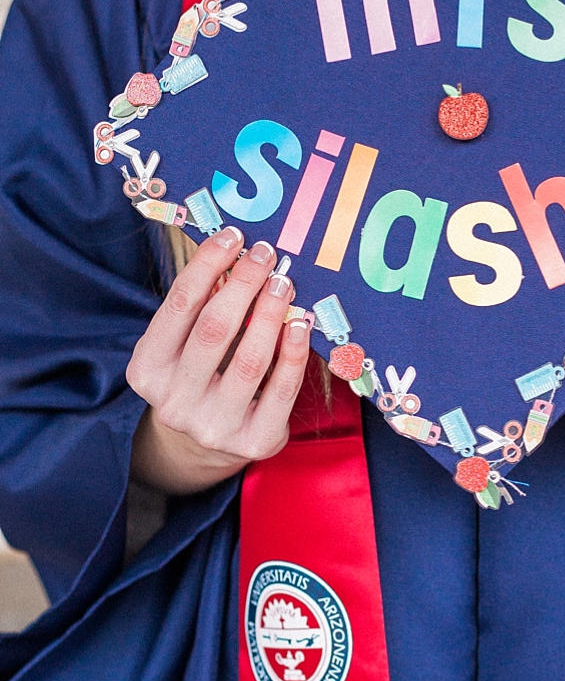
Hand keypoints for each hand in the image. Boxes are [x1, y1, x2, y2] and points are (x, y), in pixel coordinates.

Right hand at [127, 228, 310, 494]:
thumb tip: (237, 251)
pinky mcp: (253, 441)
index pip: (179, 306)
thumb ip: (200, 307)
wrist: (205, 444)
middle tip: (267, 255)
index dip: (207, 266)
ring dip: (271, 314)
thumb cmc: (198, 375)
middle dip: (244, 284)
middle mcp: (174, 402)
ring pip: (250, 361)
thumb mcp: (181, 345)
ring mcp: (214, 426)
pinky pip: (281, 391)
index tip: (233, 236)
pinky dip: (293, 354)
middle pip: (214, 329)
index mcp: (148, 370)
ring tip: (285, 283)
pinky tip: (301, 324)